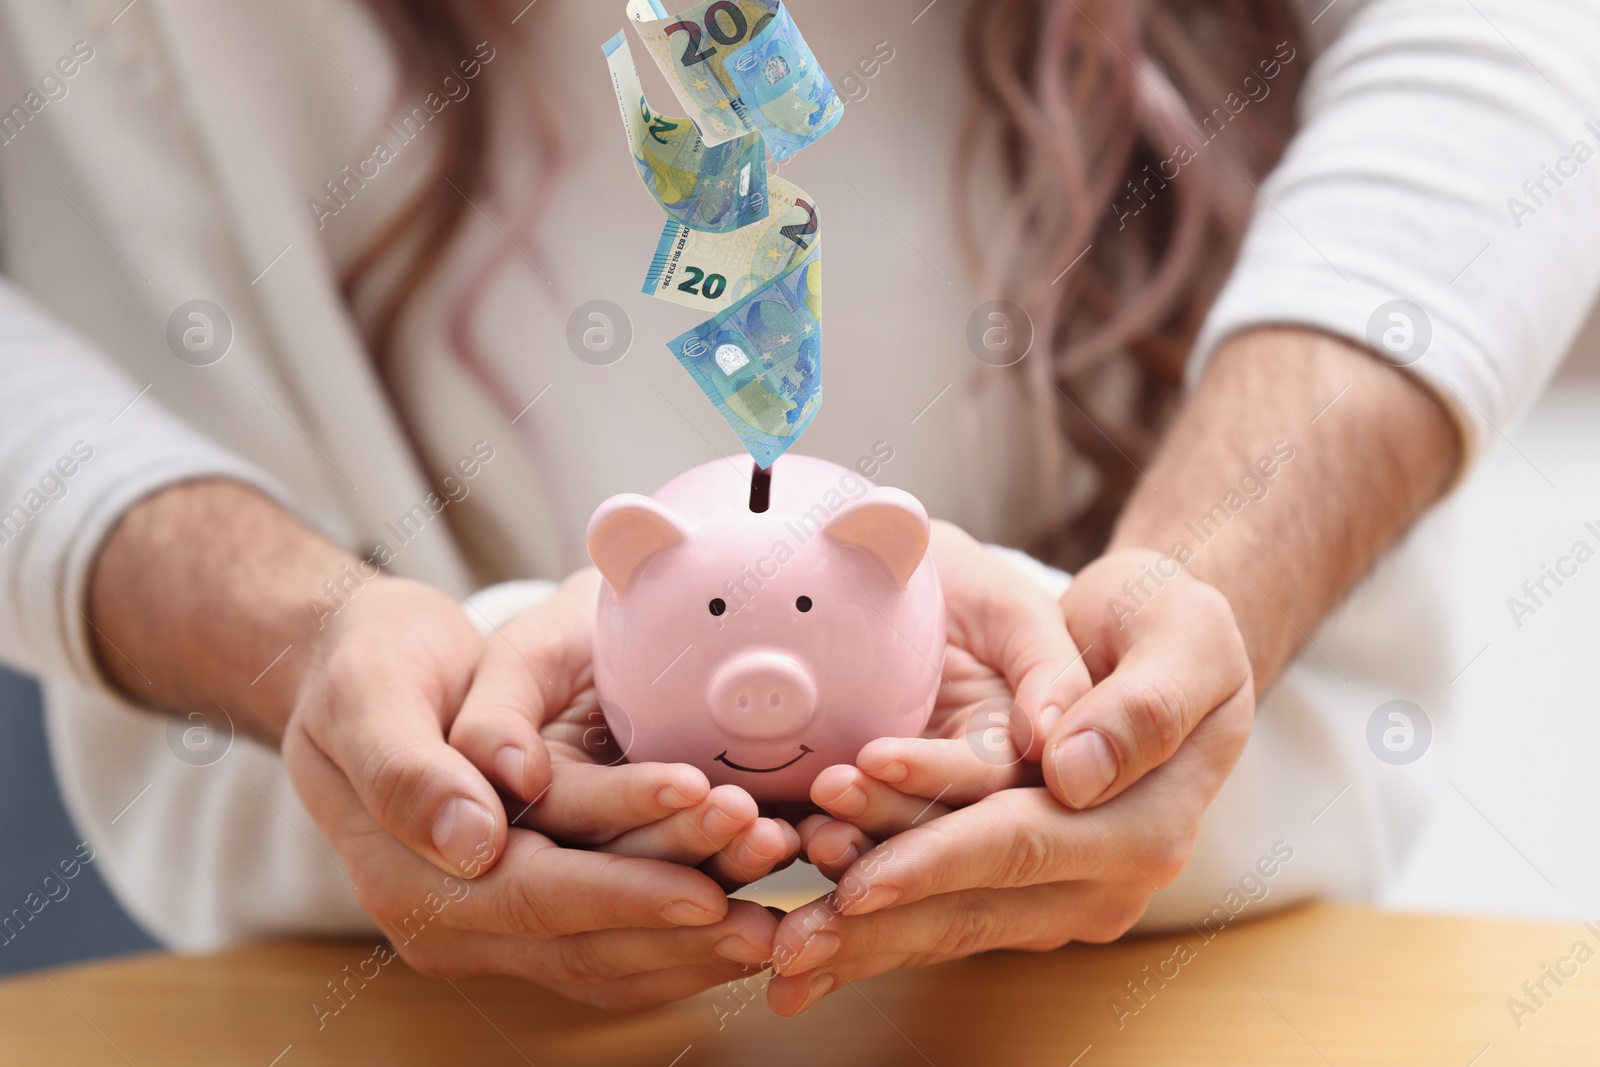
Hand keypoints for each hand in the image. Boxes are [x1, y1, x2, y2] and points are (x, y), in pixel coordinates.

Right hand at [283, 576, 775, 1009]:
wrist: (368, 674)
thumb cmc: (370, 665)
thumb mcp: (372, 692)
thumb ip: (410, 768)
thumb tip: (472, 842)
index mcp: (408, 875)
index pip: (532, 895)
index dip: (624, 890)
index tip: (707, 882)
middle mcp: (449, 922)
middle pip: (583, 937)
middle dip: (682, 917)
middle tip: (772, 895)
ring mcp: (489, 929)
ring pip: (607, 959)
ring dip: (694, 943)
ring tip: (781, 912)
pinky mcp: (530, 916)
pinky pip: (611, 953)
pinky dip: (679, 944)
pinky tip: (746, 917)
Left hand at [766, 547, 1252, 1014]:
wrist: (1162, 647)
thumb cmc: (1170, 626)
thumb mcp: (1182, 637)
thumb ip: (1139, 706)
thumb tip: (1071, 773)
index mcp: (1144, 825)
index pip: (1020, 843)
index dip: (932, 856)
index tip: (855, 872)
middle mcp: (1104, 879)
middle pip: (972, 904)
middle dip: (875, 922)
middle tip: (786, 940)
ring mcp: (1061, 894)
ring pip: (947, 922)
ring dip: (863, 939)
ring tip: (780, 948)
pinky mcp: (1021, 890)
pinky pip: (941, 913)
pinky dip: (874, 931)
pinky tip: (810, 946)